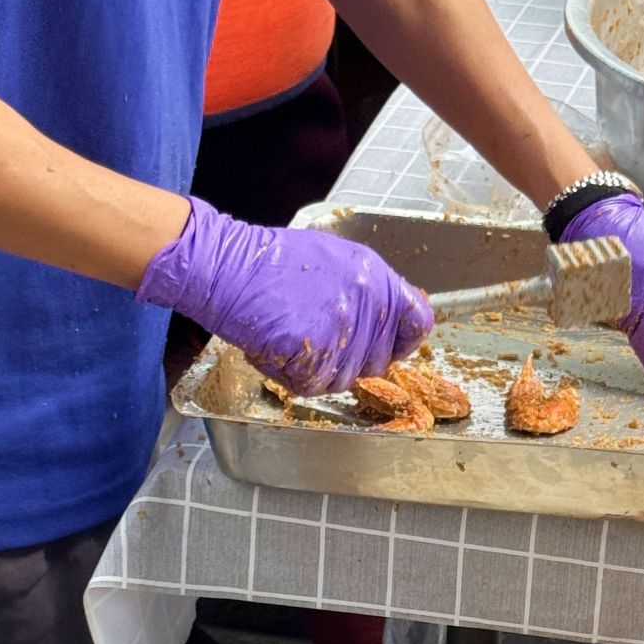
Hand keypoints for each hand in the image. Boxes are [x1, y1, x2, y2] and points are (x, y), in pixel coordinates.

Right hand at [136, 198, 432, 394]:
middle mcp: (366, 301)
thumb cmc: (270, 262)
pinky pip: (313, 385)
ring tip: (291, 336)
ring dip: (318, 370)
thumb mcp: (334, 258)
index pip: (418, 322)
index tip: (386, 347)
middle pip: (377, 362)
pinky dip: (291, 374)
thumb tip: (392, 316)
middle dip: (348, 360)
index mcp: (375, 276)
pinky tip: (276, 345)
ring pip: (345, 380)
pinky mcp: (313, 350)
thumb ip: (368, 288)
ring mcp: (341, 328)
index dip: (403, 341)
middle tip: (315, 338)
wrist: (225, 265)